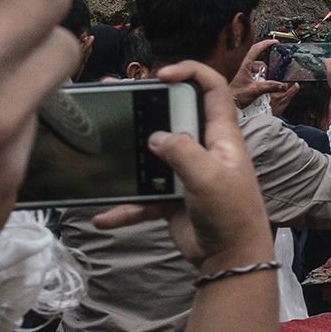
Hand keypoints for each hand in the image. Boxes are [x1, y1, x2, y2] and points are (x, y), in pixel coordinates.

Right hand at [93, 62, 269, 268]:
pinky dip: (124, 207)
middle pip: (173, 116)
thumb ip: (182, 152)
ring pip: (151, 155)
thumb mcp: (209, 176)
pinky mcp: (171, 198)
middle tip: (115, 95)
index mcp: (220, 136)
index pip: (212, 89)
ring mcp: (185, 173)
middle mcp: (202, 149)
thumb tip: (155, 137)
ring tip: (99, 139)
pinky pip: (142, 197)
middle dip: (146, 105)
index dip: (191, 73)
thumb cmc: (231, 213)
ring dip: (128, 152)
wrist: (230, 258)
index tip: (161, 75)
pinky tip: (103, 217)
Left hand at [228, 37, 290, 108]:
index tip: (275, 42)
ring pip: (251, 67)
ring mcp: (236, 69)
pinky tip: (251, 86)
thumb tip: (282, 85)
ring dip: (257, 73)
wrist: (220, 101)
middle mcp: (239, 64)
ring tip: (258, 84)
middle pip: (256, 60)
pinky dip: (251, 77)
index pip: (257, 48)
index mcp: (244, 64)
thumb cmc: (232, 95)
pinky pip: (246, 72)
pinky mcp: (233, 75)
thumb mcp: (254, 90)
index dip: (267, 44)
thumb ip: (270, 87)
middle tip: (267, 75)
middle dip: (264, 67)